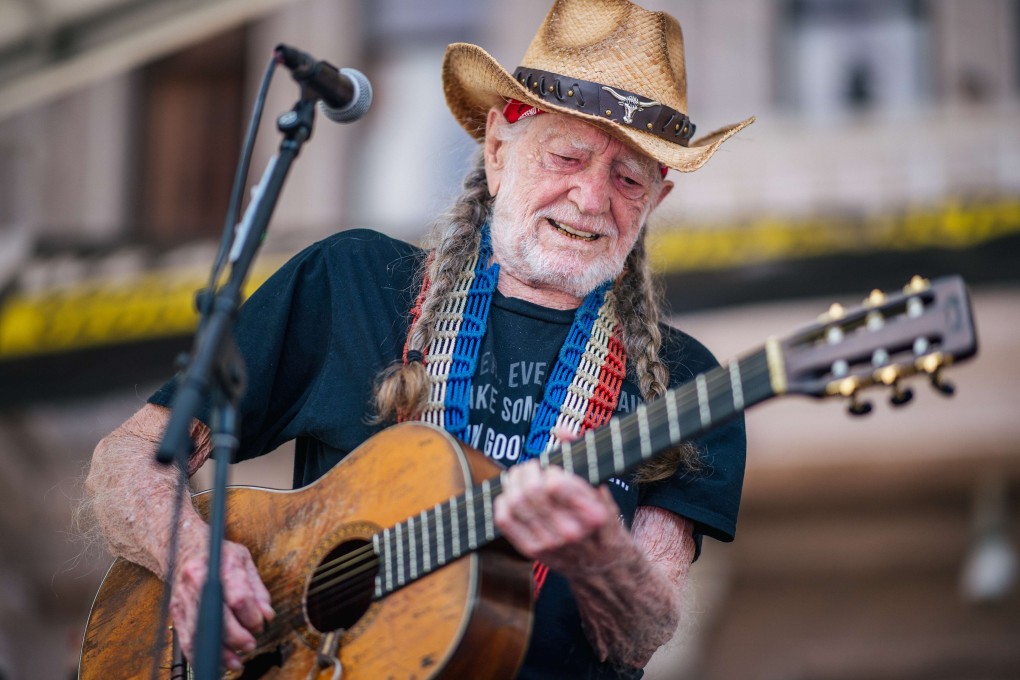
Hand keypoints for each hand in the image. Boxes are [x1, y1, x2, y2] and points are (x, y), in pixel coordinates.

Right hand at [169, 537, 274, 672]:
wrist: (186, 547)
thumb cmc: (219, 554)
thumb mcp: (245, 560)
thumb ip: (257, 589)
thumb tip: (267, 616)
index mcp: (220, 564)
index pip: (238, 598)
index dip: (251, 616)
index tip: (260, 624)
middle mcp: (198, 581)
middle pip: (218, 618)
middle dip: (237, 637)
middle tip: (251, 645)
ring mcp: (183, 597)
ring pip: (200, 632)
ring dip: (219, 652)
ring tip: (236, 662)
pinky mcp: (176, 611)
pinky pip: (186, 639)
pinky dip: (200, 655)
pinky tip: (215, 661)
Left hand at [493, 458, 624, 575]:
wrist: (603, 566)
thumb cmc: (603, 522)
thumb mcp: (602, 490)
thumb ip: (583, 456)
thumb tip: (560, 430)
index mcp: (593, 514)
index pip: (554, 484)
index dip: (548, 470)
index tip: (552, 469)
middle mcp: (571, 532)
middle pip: (530, 491)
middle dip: (526, 471)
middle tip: (530, 467)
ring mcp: (550, 543)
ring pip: (515, 503)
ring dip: (512, 482)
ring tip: (519, 477)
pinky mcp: (532, 551)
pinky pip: (504, 520)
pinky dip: (502, 501)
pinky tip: (510, 495)